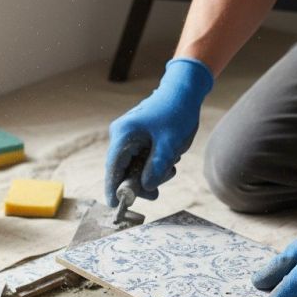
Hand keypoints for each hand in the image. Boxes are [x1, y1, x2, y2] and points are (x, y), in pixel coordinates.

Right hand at [104, 58, 213, 206]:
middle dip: (140, 183)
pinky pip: (141, 158)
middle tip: (157, 192)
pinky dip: (153, 164)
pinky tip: (169, 158)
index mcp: (124, 135)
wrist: (184, 90)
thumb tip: (146, 188)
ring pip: (134, 166)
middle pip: (123, 170)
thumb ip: (156, 168)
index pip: (113, 168)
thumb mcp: (169, 145)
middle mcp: (121, 135)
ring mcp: (128, 136)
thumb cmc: (176, 113)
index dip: (113, 189)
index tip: (114, 207)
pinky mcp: (137, 137)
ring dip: (151, 173)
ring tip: (171, 166)